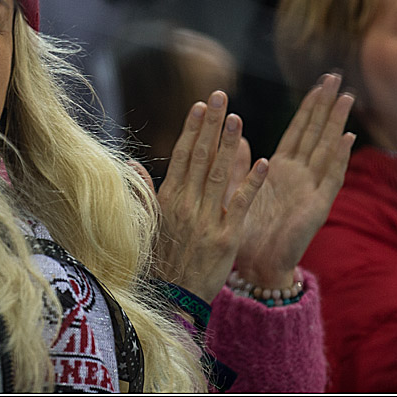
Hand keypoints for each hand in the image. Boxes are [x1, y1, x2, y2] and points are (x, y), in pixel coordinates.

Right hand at [153, 91, 268, 300]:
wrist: (172, 299)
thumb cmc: (158, 261)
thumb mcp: (144, 223)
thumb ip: (143, 191)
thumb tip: (133, 163)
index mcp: (167, 199)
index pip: (183, 155)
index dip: (193, 128)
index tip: (201, 105)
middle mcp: (185, 204)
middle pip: (201, 156)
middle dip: (211, 124)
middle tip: (221, 96)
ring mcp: (206, 219)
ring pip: (220, 174)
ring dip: (230, 144)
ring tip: (238, 118)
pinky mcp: (226, 237)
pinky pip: (240, 204)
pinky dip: (252, 183)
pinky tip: (263, 161)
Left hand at [233, 73, 355, 287]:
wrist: (254, 266)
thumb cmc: (246, 231)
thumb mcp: (237, 190)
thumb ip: (239, 163)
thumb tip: (237, 135)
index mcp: (281, 170)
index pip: (298, 131)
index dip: (309, 107)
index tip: (320, 82)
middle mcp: (300, 176)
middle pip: (316, 133)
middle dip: (326, 105)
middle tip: (337, 77)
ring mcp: (311, 190)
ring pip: (326, 149)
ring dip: (336, 123)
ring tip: (346, 98)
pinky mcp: (317, 207)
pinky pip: (330, 178)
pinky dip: (338, 158)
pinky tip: (347, 138)